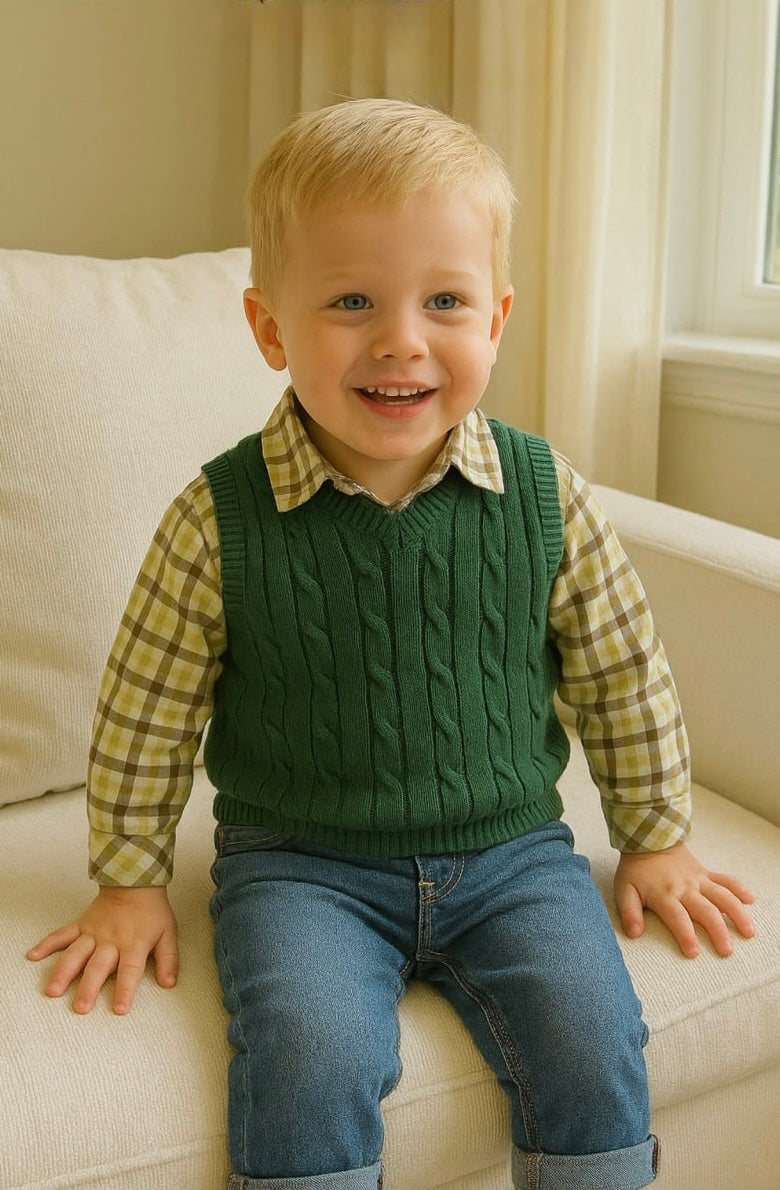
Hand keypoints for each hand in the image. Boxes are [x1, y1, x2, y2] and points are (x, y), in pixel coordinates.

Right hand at [27, 885, 177, 1014]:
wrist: (135, 881)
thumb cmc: (152, 910)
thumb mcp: (168, 933)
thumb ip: (168, 959)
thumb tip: (169, 983)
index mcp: (133, 944)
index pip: (130, 970)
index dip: (125, 989)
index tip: (119, 1009)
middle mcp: (110, 941)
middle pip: (98, 966)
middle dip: (88, 987)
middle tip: (80, 1007)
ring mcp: (92, 933)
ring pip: (76, 954)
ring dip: (63, 972)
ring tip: (52, 990)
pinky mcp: (81, 925)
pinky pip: (61, 934)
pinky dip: (46, 944)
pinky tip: (32, 956)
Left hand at [614, 843, 754, 957]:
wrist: (648, 839)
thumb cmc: (636, 869)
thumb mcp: (624, 889)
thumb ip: (629, 912)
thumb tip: (634, 933)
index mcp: (665, 894)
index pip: (677, 917)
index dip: (685, 935)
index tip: (694, 953)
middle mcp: (685, 888)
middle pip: (705, 910)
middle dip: (717, 931)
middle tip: (726, 951)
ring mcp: (699, 880)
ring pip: (722, 896)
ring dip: (736, 914)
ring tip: (748, 932)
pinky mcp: (706, 874)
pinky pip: (726, 880)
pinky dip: (739, 888)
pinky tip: (751, 901)